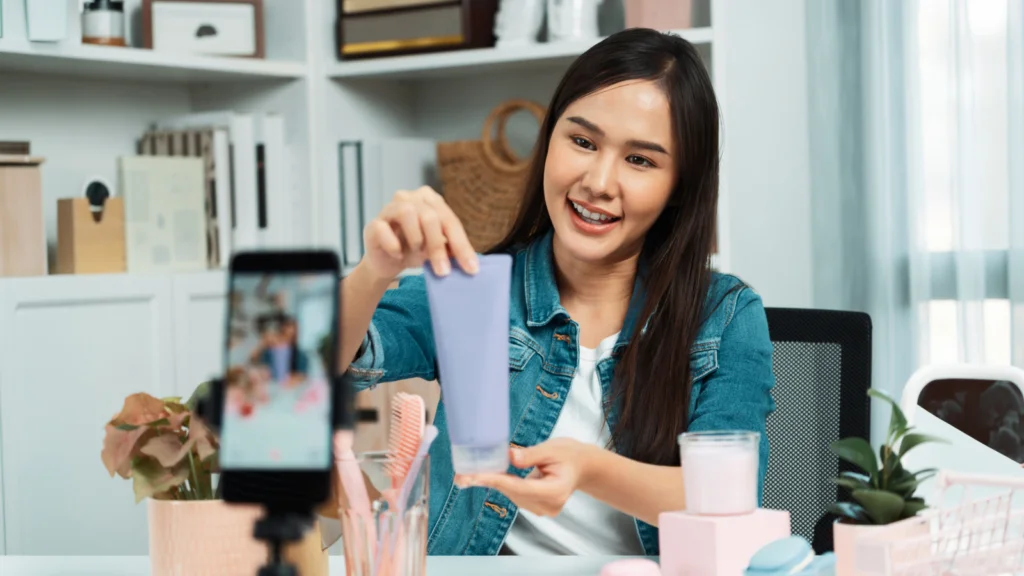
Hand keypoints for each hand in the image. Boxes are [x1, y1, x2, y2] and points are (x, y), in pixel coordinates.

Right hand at [361, 186, 477, 280]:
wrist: (388, 262)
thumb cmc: (415, 250)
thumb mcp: (438, 250)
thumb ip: (452, 249)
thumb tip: (469, 261)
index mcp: (431, 200)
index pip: (450, 220)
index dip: (461, 245)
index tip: (470, 268)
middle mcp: (410, 197)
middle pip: (430, 216)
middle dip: (438, 246)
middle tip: (443, 271)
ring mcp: (390, 208)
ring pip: (407, 212)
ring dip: (416, 238)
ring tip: (417, 251)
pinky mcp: (374, 223)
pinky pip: (383, 228)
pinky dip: (393, 245)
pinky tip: (398, 254)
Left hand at [454, 438, 594, 516]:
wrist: (583, 467)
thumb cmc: (570, 454)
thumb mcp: (553, 448)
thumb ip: (530, 454)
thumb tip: (509, 456)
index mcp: (555, 491)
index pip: (520, 487)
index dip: (495, 481)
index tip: (474, 477)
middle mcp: (549, 505)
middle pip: (513, 493)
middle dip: (487, 482)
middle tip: (461, 476)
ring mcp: (543, 509)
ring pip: (512, 495)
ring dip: (492, 484)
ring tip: (468, 475)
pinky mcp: (537, 507)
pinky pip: (515, 495)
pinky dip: (502, 485)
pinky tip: (487, 476)